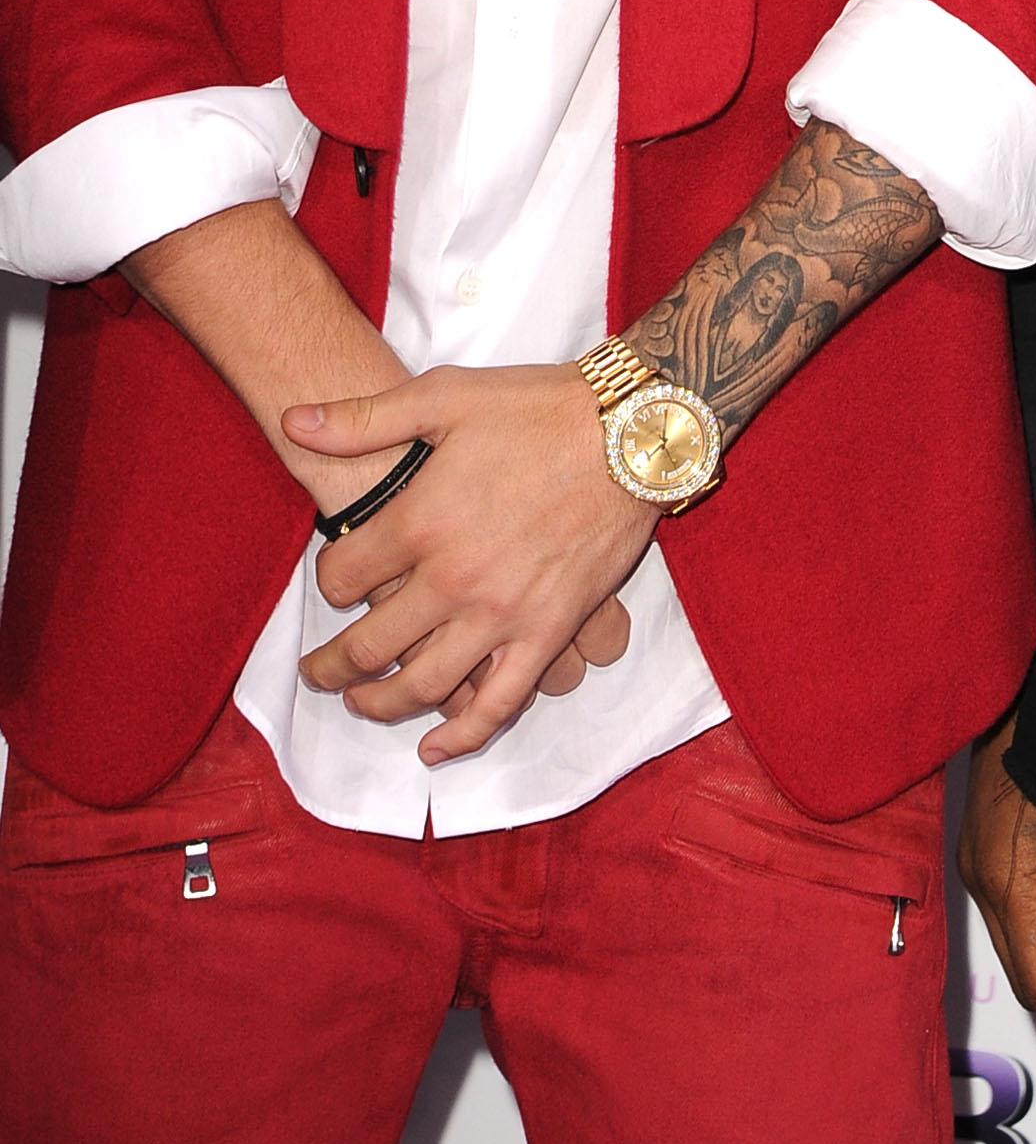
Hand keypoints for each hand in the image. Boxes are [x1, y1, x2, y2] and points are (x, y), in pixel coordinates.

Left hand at [285, 363, 652, 766]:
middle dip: (331, 665)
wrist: (633, 430)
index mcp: (421, 522)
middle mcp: (453, 580)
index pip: (341, 578)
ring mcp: (502, 614)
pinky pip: (498, 704)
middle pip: (368, 646)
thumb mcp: (446, 395)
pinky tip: (433, 748)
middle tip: (316, 671)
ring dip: (378, 704)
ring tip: (359, 702)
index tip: (335, 580)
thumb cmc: (539, 408)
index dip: (327, 582)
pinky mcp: (548, 633)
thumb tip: (293, 421)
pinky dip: (461, 736)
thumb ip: (364, 417)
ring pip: (420, 686)